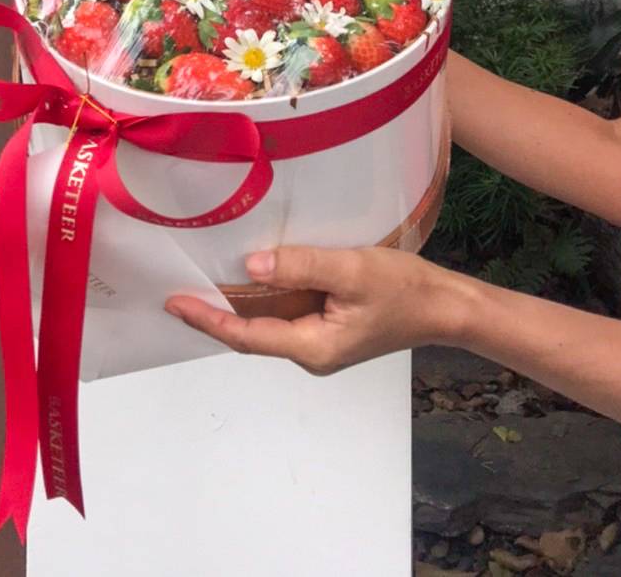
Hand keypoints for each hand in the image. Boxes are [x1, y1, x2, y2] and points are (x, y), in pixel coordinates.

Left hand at [165, 245, 463, 375]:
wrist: (446, 306)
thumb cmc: (405, 289)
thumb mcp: (351, 270)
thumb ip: (301, 267)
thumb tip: (250, 268)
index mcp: (313, 347)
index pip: (246, 335)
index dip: (208, 320)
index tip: (174, 304)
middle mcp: (311, 352)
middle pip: (252, 333)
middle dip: (215, 313)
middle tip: (178, 287)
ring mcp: (321, 341)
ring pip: (269, 322)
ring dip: (239, 303)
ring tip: (203, 277)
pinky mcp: (330, 327)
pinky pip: (287, 312)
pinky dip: (265, 296)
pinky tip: (254, 275)